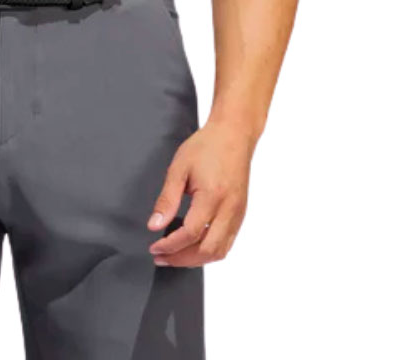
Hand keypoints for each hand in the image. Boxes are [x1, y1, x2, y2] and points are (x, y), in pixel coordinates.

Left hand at [145, 119, 252, 265]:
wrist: (234, 135)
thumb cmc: (207, 146)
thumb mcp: (179, 168)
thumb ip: (167, 199)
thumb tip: (154, 225)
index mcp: (212, 196)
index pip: (190, 233)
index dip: (170, 245)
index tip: (154, 247)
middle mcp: (229, 209)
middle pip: (207, 250)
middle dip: (181, 259)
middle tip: (161, 257)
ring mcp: (238, 214)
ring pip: (220, 252)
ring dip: (196, 259)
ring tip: (175, 256)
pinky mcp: (241, 214)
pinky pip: (227, 243)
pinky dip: (210, 251)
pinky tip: (194, 246)